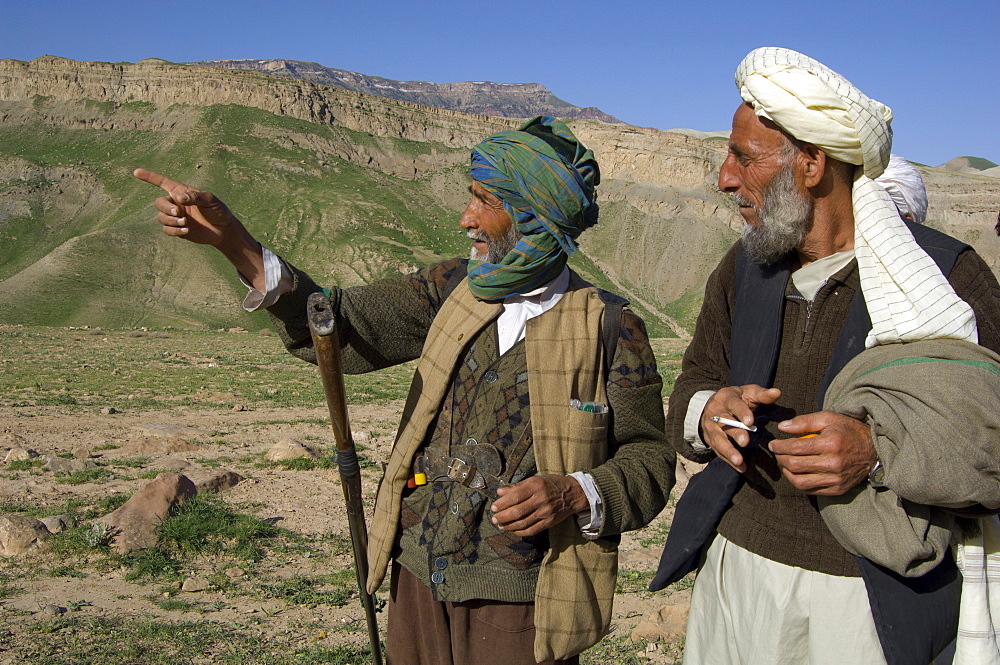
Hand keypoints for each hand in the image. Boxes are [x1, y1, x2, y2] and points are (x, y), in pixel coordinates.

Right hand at [134, 168, 263, 288]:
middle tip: (179, 213)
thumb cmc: (218, 211)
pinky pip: (166, 230)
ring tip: (185, 223)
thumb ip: (195, 196)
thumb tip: (178, 198)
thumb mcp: (210, 200)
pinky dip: (174, 230)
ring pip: (161, 217)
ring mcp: (176, 217)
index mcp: (182, 192)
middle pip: (158, 203)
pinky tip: (186, 231)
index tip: (136, 172)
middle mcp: (176, 203)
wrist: (223, 230)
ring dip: (170, 220)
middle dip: (166, 208)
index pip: (162, 182)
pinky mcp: (178, 230)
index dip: (149, 177)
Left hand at [490, 475, 587, 536]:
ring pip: (523, 523)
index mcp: (536, 486)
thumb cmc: (551, 484)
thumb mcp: (534, 479)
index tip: (493, 507)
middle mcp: (541, 499)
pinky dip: (519, 532)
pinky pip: (531, 530)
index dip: (502, 504)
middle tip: (494, 518)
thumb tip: (500, 492)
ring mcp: (545, 512)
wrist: (572, 494)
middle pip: (517, 512)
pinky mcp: (549, 522)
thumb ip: (517, 486)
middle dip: (502, 517)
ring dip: (509, 526)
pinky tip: (513, 530)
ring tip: (500, 525)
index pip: (515, 497)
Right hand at [701, 384, 780, 471]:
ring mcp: (711, 427)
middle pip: (724, 423)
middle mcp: (715, 412)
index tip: (751, 422)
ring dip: (728, 451)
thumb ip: (762, 394)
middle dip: (735, 433)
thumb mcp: (748, 392)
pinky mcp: (710, 439)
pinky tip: (740, 467)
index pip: (734, 405)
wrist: (712, 404)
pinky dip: (728, 460)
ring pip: (718, 440)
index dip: (742, 413)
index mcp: (725, 397)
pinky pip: (718, 451)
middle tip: (745, 442)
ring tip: (739, 461)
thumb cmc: (737, 399)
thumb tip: (777, 392)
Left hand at [770, 411, 875, 495]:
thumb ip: (804, 422)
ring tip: (786, 463)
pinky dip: (800, 483)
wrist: (874, 451)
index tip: (773, 444)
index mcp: (830, 444)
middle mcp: (833, 464)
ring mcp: (836, 479)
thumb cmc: (849, 431)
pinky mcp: (838, 489)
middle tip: (777, 453)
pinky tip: (798, 473)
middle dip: (781, 459)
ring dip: (788, 473)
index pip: (795, 448)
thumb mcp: (829, 418)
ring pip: (801, 482)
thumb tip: (782, 427)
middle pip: (795, 466)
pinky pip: (811, 490)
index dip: (779, 447)